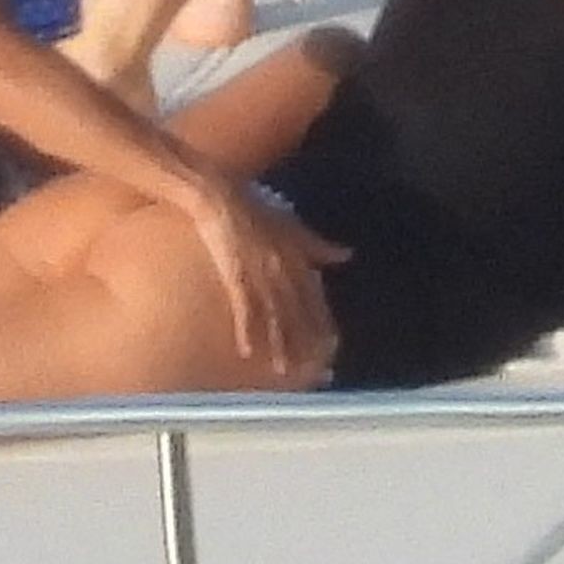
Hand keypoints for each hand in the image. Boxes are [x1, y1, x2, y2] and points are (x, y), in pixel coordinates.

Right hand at [186, 181, 350, 377]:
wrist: (217, 193)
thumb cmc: (250, 205)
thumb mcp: (289, 223)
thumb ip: (316, 244)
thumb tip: (347, 254)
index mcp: (295, 255)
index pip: (313, 296)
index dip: (322, 322)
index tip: (331, 346)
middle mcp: (282, 266)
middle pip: (296, 311)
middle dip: (304, 341)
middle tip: (312, 370)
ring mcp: (259, 270)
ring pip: (273, 314)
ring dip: (279, 343)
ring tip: (284, 369)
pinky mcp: (235, 272)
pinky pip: (244, 306)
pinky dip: (247, 329)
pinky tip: (248, 351)